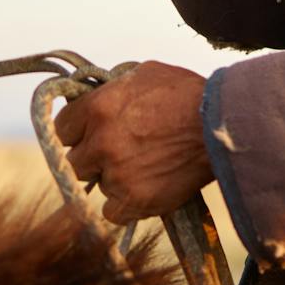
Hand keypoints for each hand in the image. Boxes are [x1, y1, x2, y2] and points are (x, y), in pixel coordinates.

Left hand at [55, 61, 212, 224]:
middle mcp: (101, 142)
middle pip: (74, 161)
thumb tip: (98, 92)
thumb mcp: (145, 73)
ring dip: (112, 179)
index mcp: (98, 107)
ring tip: (141, 168)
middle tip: (116, 153)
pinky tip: (142, 190)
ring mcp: (117, 174)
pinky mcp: (135, 200)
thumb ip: (114, 87)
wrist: (224, 126)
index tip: (89, 134)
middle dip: (93, 157)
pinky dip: (124, 205)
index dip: (76, 132)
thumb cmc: (188, 94)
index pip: (61, 129)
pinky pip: (112, 212)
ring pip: (96, 185)